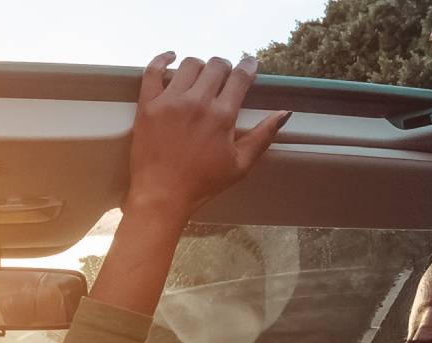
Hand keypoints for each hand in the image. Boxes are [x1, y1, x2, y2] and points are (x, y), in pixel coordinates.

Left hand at [125, 51, 291, 225]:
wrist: (162, 194)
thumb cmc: (202, 183)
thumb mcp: (241, 163)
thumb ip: (264, 135)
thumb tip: (284, 113)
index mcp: (222, 116)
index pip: (240, 77)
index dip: (248, 66)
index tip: (250, 63)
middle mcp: (197, 102)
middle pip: (216, 65)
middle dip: (225, 67)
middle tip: (224, 76)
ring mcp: (170, 101)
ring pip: (189, 64)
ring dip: (200, 66)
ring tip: (200, 76)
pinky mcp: (148, 104)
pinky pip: (153, 70)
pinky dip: (162, 59)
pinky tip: (171, 57)